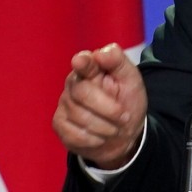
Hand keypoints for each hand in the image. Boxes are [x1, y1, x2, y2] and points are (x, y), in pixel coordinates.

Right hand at [52, 43, 146, 168]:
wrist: (126, 134)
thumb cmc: (128, 101)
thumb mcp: (131, 80)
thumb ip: (118, 62)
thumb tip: (100, 53)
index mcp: (92, 68)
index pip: (84, 62)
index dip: (82, 62)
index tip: (81, 61)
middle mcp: (74, 83)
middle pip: (82, 93)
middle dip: (108, 109)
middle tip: (124, 117)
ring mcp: (64, 103)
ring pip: (78, 116)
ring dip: (104, 127)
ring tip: (115, 128)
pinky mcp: (60, 124)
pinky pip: (72, 134)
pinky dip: (92, 139)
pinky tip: (101, 137)